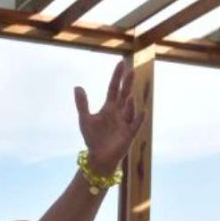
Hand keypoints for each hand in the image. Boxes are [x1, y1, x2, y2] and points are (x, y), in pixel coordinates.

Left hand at [74, 60, 144, 174]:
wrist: (98, 157)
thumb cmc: (93, 138)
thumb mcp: (85, 119)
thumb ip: (82, 104)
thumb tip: (77, 86)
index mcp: (109, 107)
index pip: (114, 88)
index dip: (116, 76)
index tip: (120, 63)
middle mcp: (119, 113)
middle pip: (124, 94)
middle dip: (127, 83)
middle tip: (131, 70)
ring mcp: (125, 123)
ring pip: (129, 110)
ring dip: (130, 103)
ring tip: (129, 95)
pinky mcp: (128, 135)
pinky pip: (135, 125)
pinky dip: (138, 118)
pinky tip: (142, 111)